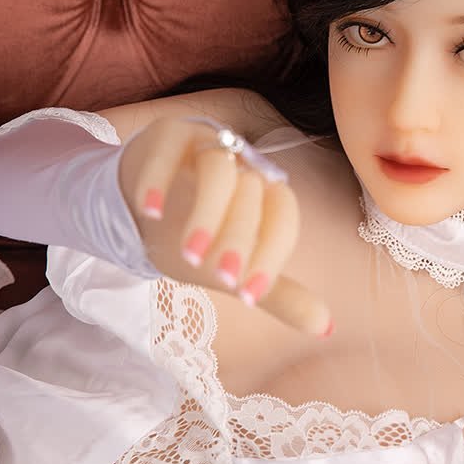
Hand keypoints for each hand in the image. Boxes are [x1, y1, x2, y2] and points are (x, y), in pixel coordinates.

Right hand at [117, 114, 331, 336]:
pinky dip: (159, 180)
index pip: (283, 216)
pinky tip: (150, 213)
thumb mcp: (231, 271)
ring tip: (188, 256)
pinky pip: (168, 151)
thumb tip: (327, 328)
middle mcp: (242, 165)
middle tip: (220, 279)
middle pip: (251, 193)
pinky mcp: (167, 135)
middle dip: (239, 240)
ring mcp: (205, 144)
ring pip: (218, 168)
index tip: (249, 295)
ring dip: (207, 213)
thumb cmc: (193, 238)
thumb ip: (275, 294)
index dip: (272, 254)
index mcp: (266, 193)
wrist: (137, 211)